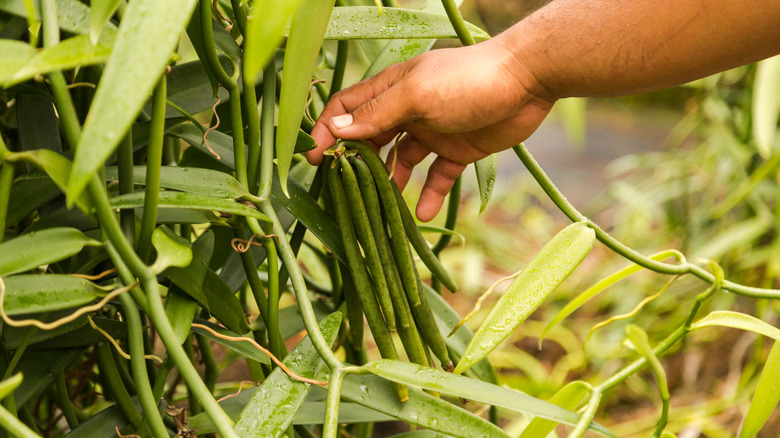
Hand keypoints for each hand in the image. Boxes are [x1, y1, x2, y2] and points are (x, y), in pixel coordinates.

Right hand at [307, 38, 554, 220]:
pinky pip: (436, 176)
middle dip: (356, 162)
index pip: (348, 108)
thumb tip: (336, 130)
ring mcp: (432, 131)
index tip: (314, 157)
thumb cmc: (467, 80)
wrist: (528, 82)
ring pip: (400, 161)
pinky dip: (429, 195)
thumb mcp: (416, 96)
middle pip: (371, 138)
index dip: (329, 129)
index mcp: (392, 89)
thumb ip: (377, 114)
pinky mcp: (457, 150)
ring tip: (380, 207)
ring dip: (389, 183)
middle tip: (344, 189)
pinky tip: (422, 216)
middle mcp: (407, 110)